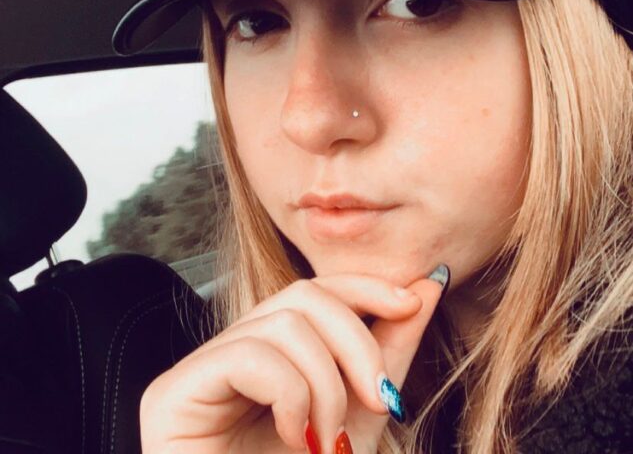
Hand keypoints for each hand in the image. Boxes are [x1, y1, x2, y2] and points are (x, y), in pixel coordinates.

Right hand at [139, 272, 445, 452]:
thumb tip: (427, 286)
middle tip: (380, 401)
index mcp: (268, 354)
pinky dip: (289, 394)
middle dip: (356, 341)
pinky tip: (295, 437)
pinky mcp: (171, 393)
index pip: (314, 290)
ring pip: (283, 323)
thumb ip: (390, 351)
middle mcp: (228, 352)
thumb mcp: (362, 414)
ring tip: (329, 440)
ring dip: (326, 384)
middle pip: (302, 296)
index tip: (411, 301)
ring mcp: (196, 370)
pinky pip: (247, 355)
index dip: (364, 285)